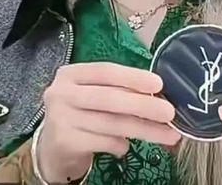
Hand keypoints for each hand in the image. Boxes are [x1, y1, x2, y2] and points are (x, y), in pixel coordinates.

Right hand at [36, 62, 178, 183]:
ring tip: (167, 135)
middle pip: (109, 97)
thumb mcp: (91, 96)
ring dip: (143, 129)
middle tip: (169, 112)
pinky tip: (126, 146)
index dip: (132, 76)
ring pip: (111, 123)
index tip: (158, 83)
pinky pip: (104, 142)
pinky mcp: (65, 141)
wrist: (52, 149)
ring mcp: (61, 117)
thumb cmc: (79, 115)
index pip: (105, 71)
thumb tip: (156, 94)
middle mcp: (61, 92)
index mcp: (70, 74)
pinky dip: (121, 145)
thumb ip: (116, 91)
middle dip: (143, 104)